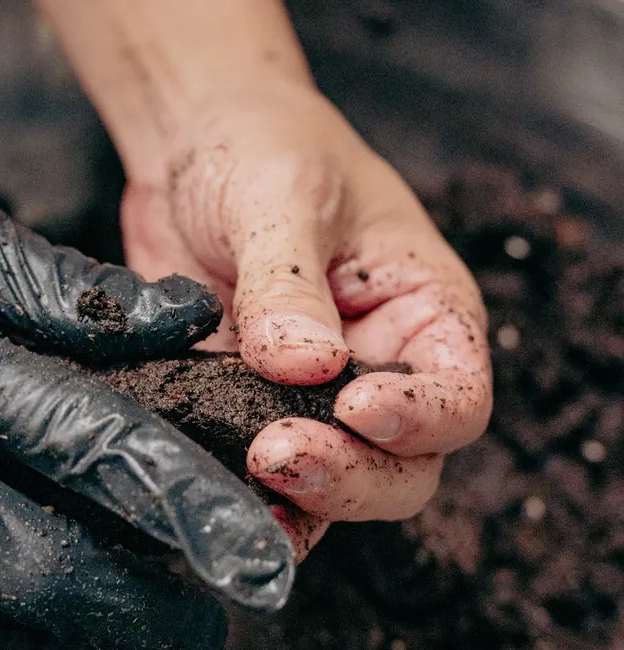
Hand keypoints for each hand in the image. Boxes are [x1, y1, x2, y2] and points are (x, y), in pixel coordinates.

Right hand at [0, 192, 293, 649]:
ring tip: (112, 627)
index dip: (192, 510)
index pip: (101, 450)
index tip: (263, 564)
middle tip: (200, 627)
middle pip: (47, 578)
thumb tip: (184, 317)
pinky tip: (14, 638)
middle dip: (142, 616)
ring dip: (68, 648)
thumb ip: (61, 286)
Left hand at [122, 81, 491, 556]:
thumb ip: (289, 284)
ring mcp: (313, 400)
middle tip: (277, 452)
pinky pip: (265, 480)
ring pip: (338, 488)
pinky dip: (249, 502)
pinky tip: (218, 503)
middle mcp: (380, 368)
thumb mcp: (282, 195)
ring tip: (246, 484)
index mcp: (422, 311)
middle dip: (350, 474)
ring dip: (300, 500)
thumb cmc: (263, 146)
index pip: (457, 397)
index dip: (419, 419)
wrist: (192, 147)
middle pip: (404, 468)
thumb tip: (301, 367)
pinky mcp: (250, 410)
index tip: (355, 406)